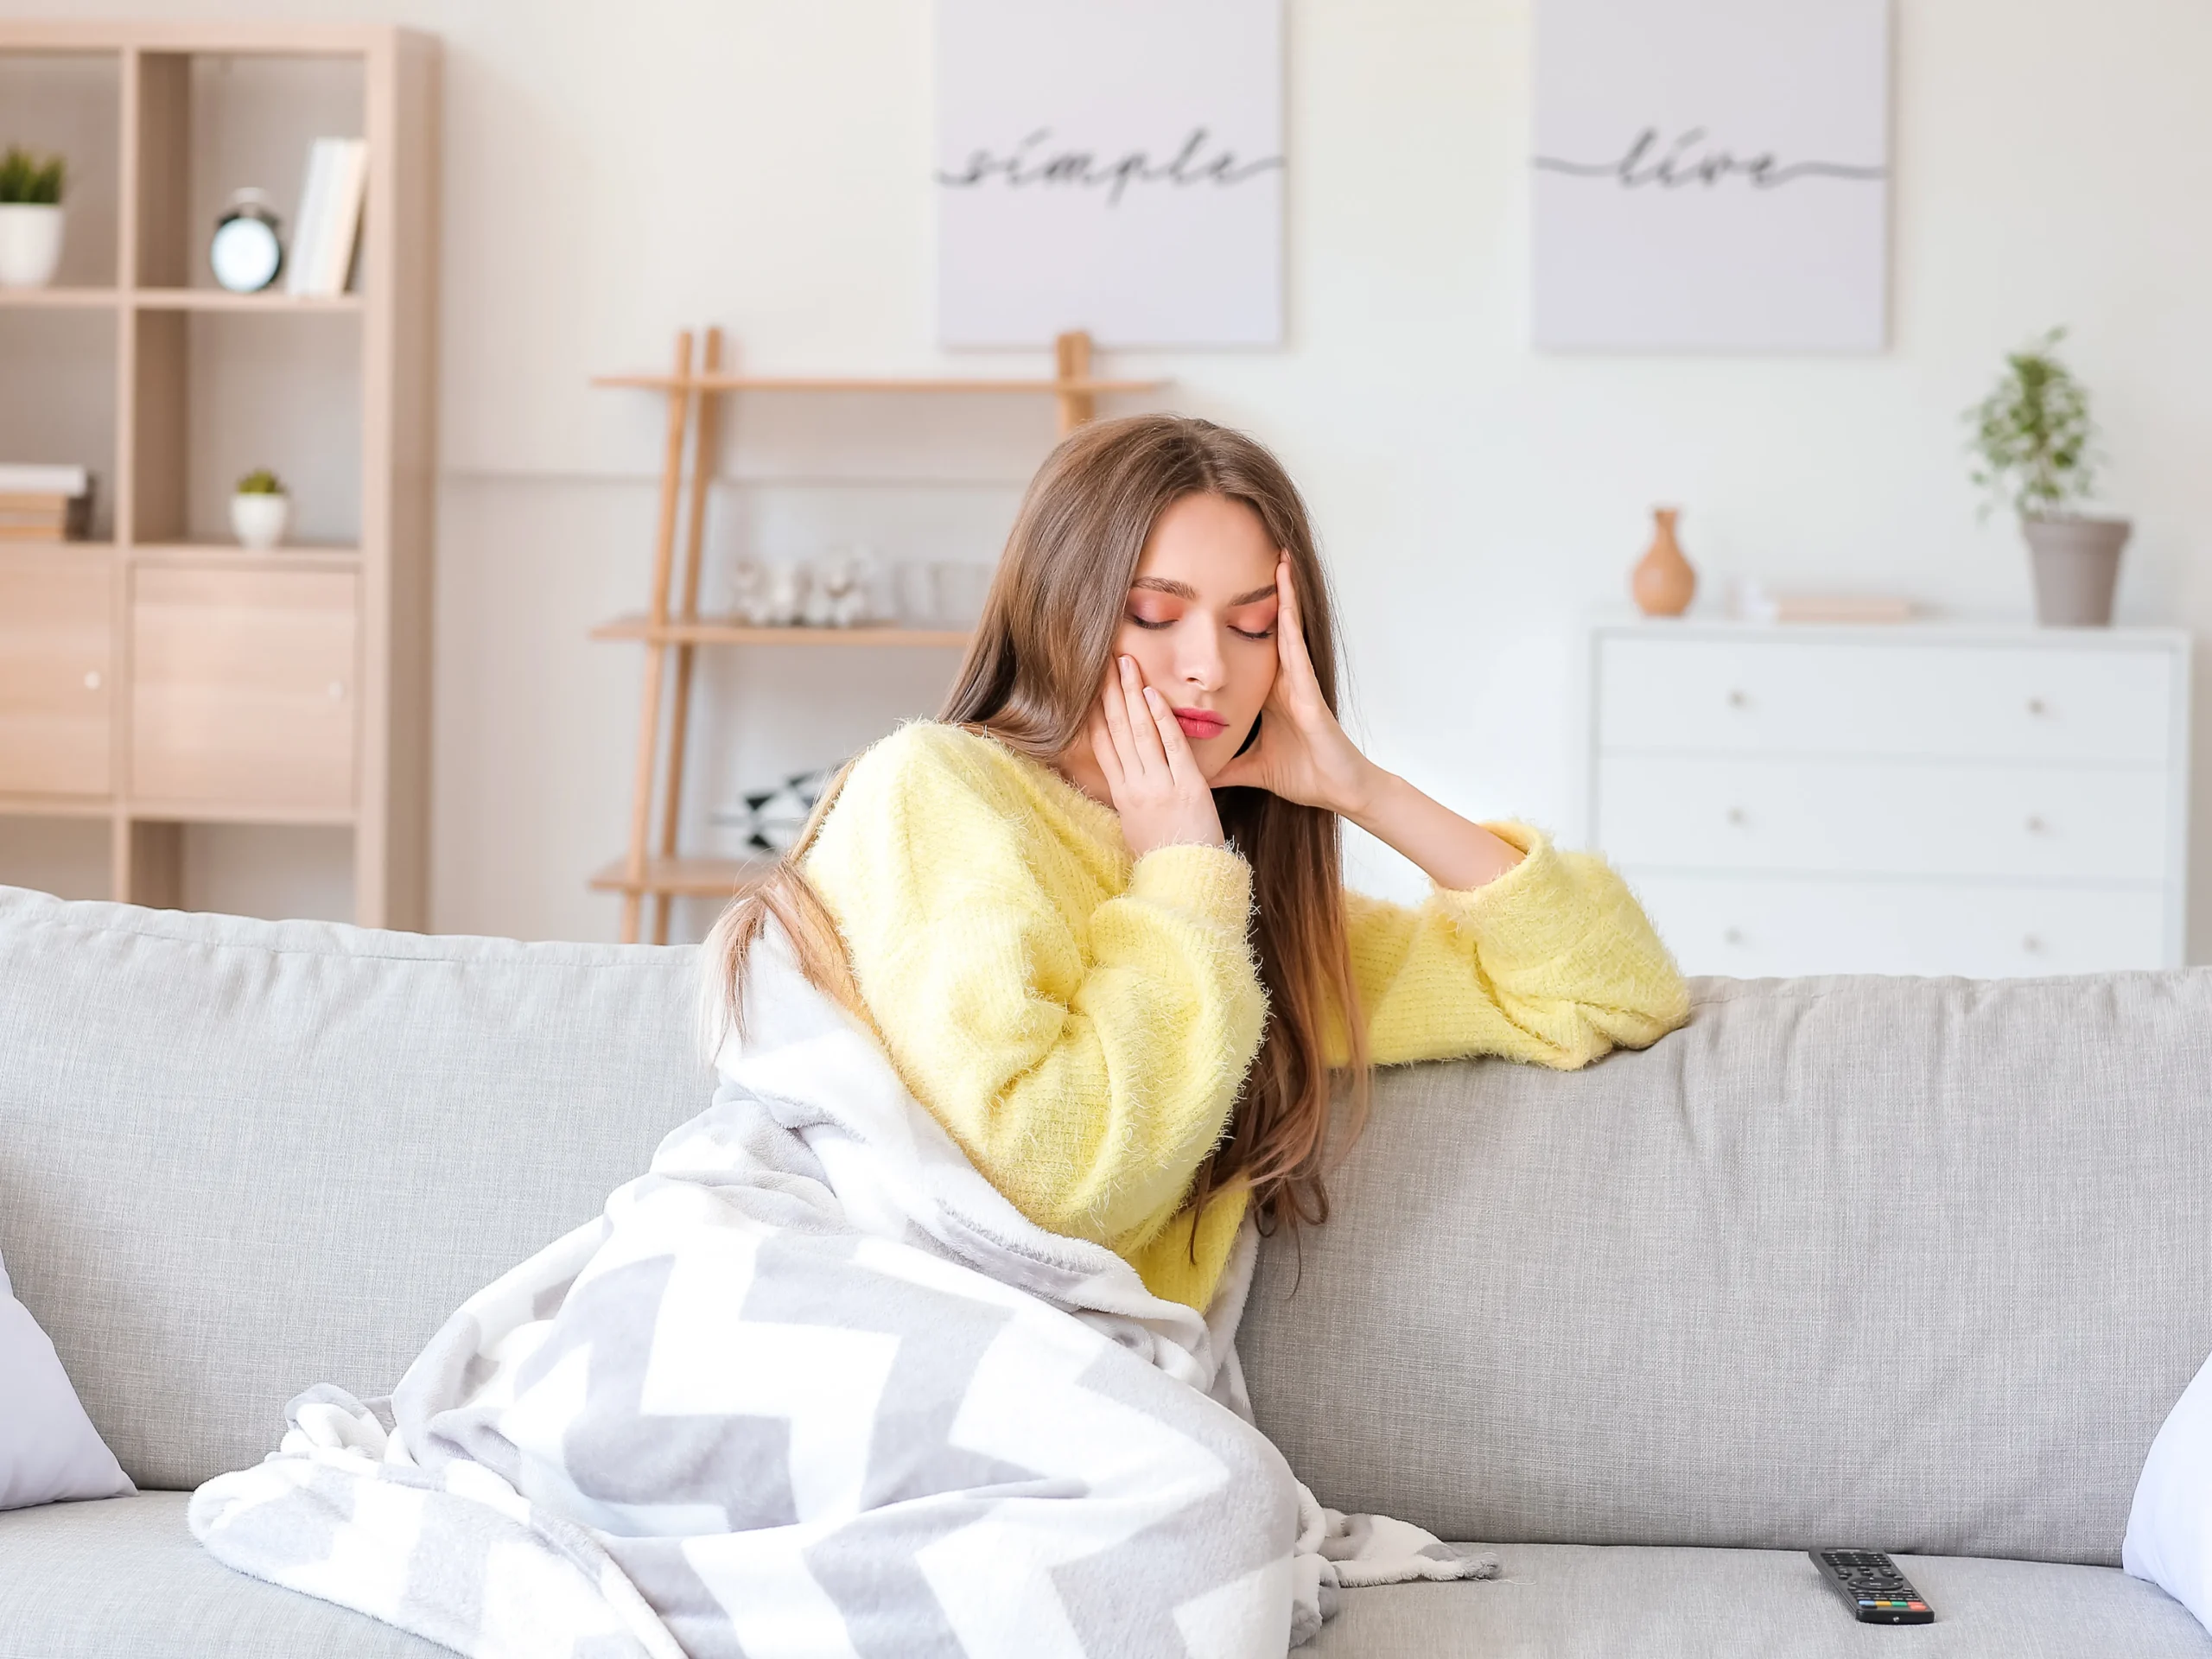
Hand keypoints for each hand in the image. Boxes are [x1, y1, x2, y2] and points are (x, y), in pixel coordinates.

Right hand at [1090, 654, 1225, 856]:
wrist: (1187, 882)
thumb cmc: (1165, 856)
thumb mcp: (1135, 826)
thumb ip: (1129, 796)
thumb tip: (1123, 772)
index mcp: (1121, 796)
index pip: (1102, 745)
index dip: (1094, 712)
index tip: (1090, 685)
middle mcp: (1135, 787)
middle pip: (1117, 731)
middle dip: (1110, 693)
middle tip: (1104, 660)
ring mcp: (1159, 786)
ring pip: (1139, 732)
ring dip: (1131, 695)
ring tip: (1124, 664)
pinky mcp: (1187, 788)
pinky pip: (1171, 746)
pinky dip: (1161, 719)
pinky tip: (1151, 695)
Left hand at [1211, 557, 1386, 816]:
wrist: (1341, 792)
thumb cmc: (1306, 776)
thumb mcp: (1251, 768)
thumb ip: (1224, 765)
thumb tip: (1195, 772)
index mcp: (1270, 695)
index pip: (1249, 649)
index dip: (1238, 620)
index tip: (1220, 593)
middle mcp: (1285, 682)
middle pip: (1270, 628)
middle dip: (1265, 593)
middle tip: (1257, 553)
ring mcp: (1300, 684)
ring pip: (1287, 631)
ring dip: (1284, 596)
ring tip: (1279, 559)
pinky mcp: (1311, 693)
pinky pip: (1298, 653)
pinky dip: (1291, 626)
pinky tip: (1285, 602)